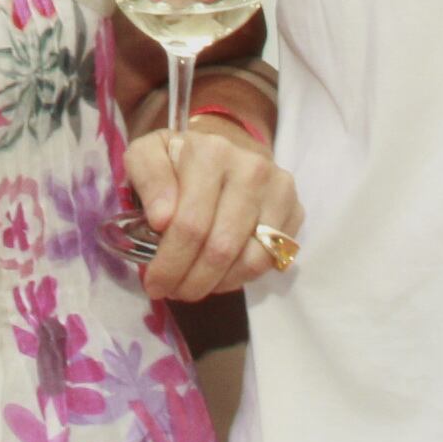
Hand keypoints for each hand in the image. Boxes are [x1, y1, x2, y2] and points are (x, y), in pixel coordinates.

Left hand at [124, 114, 301, 303]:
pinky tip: (219, 275)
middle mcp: (251, 169)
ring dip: (216, 284)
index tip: (153, 282)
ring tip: (192, 286)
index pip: (190, 224)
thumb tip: (162, 220)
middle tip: (172, 292)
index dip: (169, 262)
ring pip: (250, 260)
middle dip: (191, 281)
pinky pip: (270, 260)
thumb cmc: (179, 158)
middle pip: (221, 247)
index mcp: (211, 153)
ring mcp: (279, 190)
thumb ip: (148, 179)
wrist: (223, 149)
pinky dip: (241, 277)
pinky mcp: (295, 209)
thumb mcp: (147, 155)